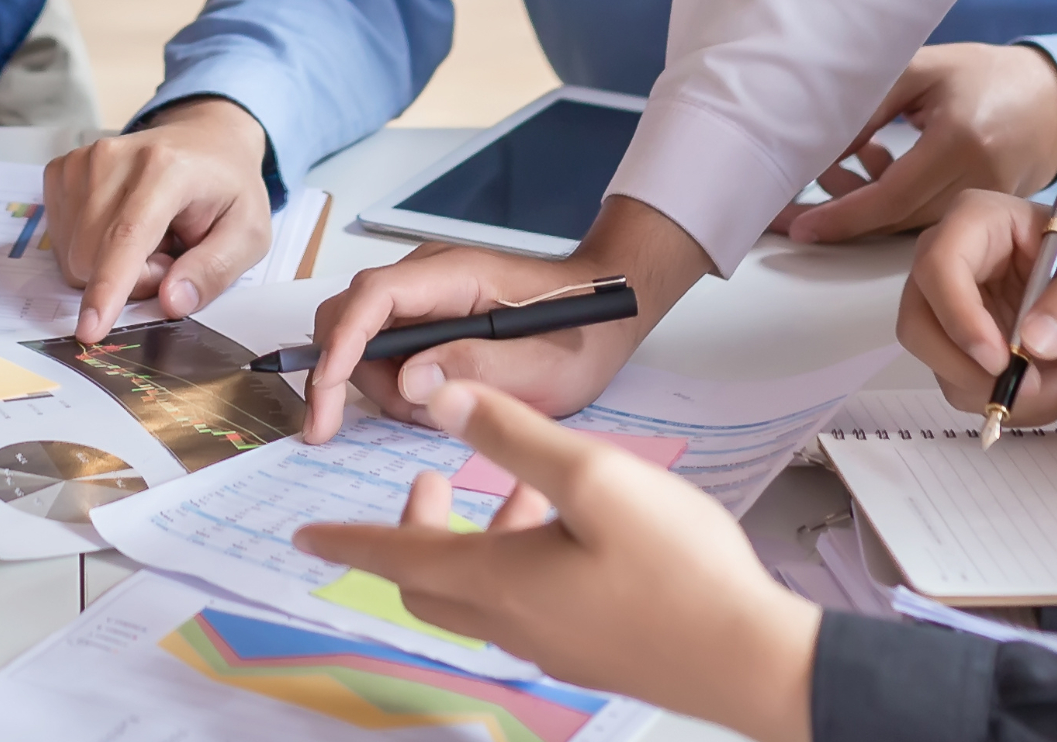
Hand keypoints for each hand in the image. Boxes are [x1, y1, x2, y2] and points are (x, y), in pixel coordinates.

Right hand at [42, 97, 274, 341]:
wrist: (203, 139)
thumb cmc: (226, 188)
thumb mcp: (248, 234)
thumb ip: (215, 270)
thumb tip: (171, 302)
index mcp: (166, 169)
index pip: (127, 236)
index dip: (108, 287)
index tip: (90, 330)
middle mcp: (114, 158)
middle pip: (93, 257)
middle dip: (131, 279)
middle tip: (170, 255)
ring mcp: (81, 161)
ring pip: (74, 256)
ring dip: (112, 264)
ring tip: (151, 237)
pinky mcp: (62, 171)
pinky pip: (60, 242)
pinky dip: (92, 248)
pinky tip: (121, 227)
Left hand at [294, 383, 817, 741]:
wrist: (751, 658)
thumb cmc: (679, 571)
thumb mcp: (593, 478)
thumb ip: (513, 435)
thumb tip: (441, 397)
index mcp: (500, 580)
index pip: (398, 557)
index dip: (348, 539)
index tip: (305, 534)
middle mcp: (515, 623)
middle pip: (432, 583)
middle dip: (412, 533)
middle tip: (426, 483)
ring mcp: (553, 646)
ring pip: (482, 594)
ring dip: (475, 540)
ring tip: (510, 489)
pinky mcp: (590, 651)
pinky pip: (525, 606)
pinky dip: (518, 560)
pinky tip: (566, 529)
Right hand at [296, 198, 710, 442]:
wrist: (605, 312)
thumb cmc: (582, 334)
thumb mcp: (540, 365)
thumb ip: (473, 368)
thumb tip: (407, 382)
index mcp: (453, 274)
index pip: (371, 298)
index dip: (340, 347)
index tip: (326, 401)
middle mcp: (427, 276)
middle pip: (350, 318)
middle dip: (354, 377)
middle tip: (405, 418)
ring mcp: (423, 294)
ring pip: (363, 341)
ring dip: (386, 388)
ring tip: (441, 412)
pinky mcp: (425, 315)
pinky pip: (386, 350)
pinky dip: (399, 385)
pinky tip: (439, 401)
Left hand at [770, 42, 1056, 244]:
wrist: (1050, 96)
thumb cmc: (981, 73)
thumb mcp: (921, 69)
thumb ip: (869, 104)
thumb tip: (820, 142)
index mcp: (959, 140)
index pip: (892, 195)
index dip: (843, 215)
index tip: (801, 227)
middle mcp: (976, 178)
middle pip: (895, 218)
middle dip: (838, 218)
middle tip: (787, 213)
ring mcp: (986, 200)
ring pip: (907, 222)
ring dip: (861, 205)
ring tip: (832, 171)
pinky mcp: (986, 211)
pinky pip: (926, 217)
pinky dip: (890, 202)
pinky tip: (874, 166)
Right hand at [898, 191, 1056, 429]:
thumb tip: (1034, 341)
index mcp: (982, 221)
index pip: (939, 263)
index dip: (957, 315)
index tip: (1001, 360)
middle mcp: (956, 264)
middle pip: (920, 323)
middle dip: (971, 370)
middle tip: (1034, 386)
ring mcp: (959, 310)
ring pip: (943, 367)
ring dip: (1003, 394)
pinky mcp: (972, 350)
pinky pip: (969, 390)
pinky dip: (1014, 405)